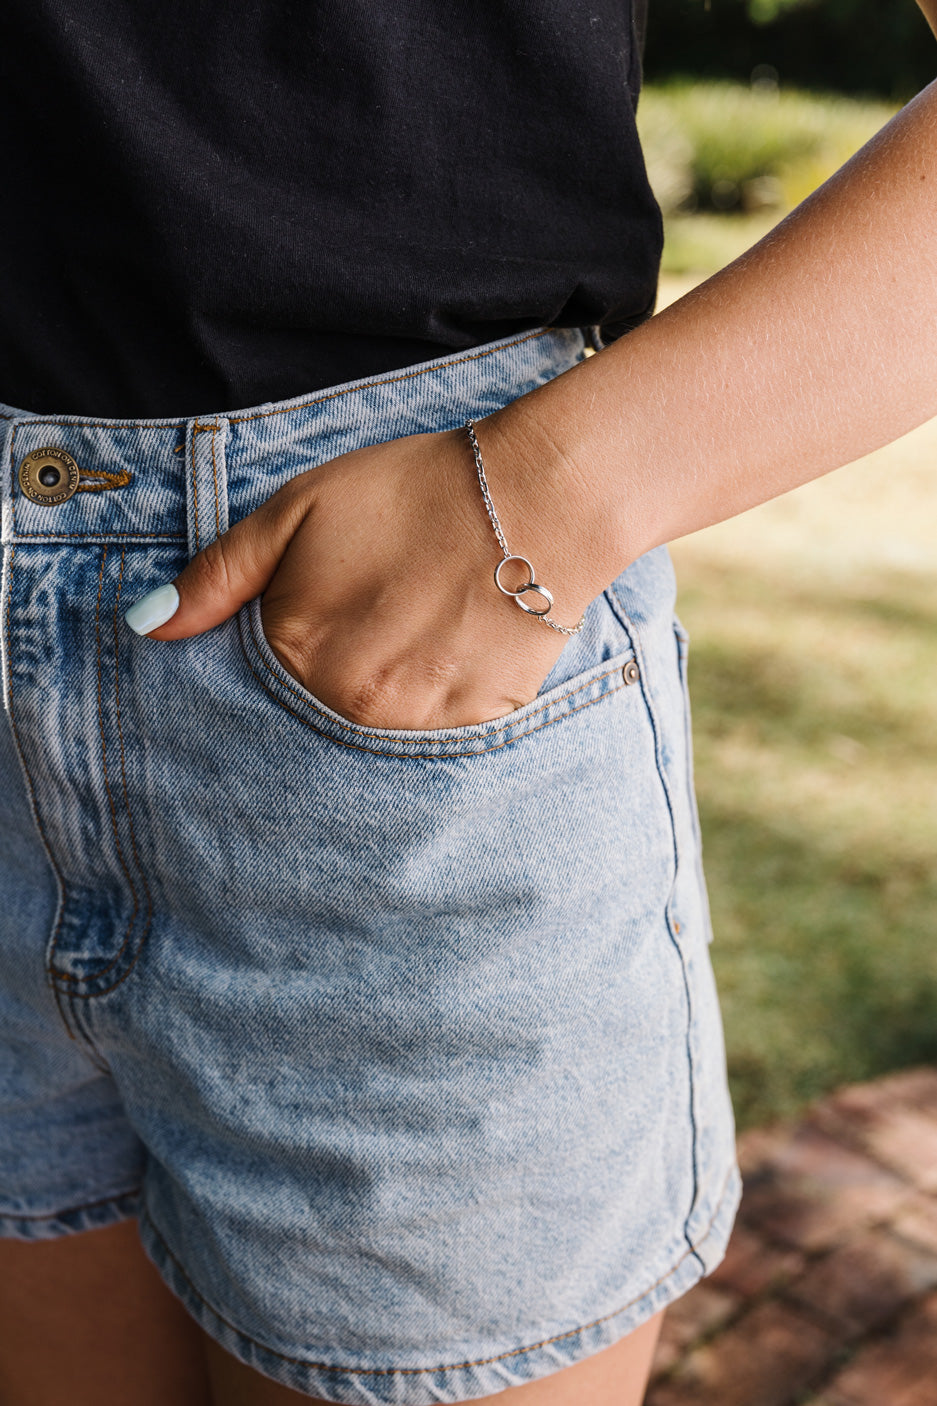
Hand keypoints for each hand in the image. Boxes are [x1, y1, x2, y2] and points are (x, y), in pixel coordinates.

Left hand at [125, 426, 586, 730]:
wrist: (535, 502)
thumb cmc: (411, 494)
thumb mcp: (297, 512)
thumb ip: (219, 576)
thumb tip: (146, 626)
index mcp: (297, 651)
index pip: (251, 687)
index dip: (272, 653)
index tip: (303, 623)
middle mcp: (348, 702)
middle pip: (307, 716)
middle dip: (322, 678)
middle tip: (365, 623)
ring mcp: (413, 723)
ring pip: (366, 731)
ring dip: (373, 695)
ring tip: (406, 634)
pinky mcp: (471, 727)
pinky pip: (428, 739)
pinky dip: (426, 705)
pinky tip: (443, 652)